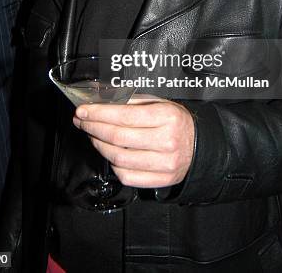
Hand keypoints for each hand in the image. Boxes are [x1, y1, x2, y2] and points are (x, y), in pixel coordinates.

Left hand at [73, 100, 194, 187]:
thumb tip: (102, 101)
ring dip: (99, 145)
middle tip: (82, 121)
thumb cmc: (176, 122)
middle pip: (118, 137)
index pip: (124, 115)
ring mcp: (164, 163)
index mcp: (167, 117)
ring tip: (93, 135)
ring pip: (119, 158)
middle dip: (93, 128)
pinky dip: (112, 164)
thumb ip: (132, 101)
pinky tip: (109, 153)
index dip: (99, 113)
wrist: (199, 146)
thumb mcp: (160, 103)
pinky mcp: (161, 180)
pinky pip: (126, 176)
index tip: (83, 110)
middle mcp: (167, 141)